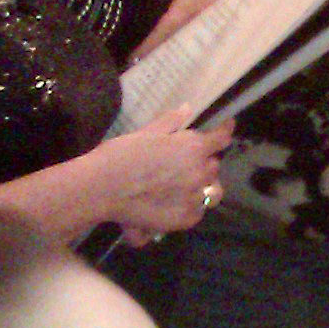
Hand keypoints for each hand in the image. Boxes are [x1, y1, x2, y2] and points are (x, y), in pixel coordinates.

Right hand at [102, 110, 232, 235]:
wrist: (101, 188)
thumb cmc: (121, 154)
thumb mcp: (146, 132)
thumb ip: (171, 122)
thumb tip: (187, 108)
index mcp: (193, 148)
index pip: (221, 138)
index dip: (225, 131)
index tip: (227, 126)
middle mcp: (199, 172)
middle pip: (213, 166)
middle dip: (204, 161)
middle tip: (184, 161)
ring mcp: (194, 198)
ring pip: (211, 190)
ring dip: (202, 185)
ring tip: (185, 186)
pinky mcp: (185, 219)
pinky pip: (198, 211)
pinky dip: (190, 207)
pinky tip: (174, 203)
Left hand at [127, 0, 253, 57]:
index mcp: (182, 14)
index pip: (160, 34)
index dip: (146, 47)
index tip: (132, 60)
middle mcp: (193, 29)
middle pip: (170, 50)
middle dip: (156, 58)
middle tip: (139, 66)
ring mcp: (203, 36)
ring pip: (182, 52)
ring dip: (169, 58)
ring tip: (153, 66)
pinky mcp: (210, 37)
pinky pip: (193, 49)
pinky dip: (183, 54)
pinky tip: (174, 61)